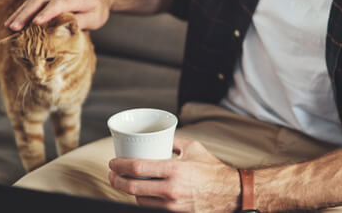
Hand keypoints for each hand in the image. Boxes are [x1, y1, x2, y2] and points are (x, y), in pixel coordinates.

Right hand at [5, 0, 111, 30]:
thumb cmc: (97, 6)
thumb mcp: (95, 18)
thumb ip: (79, 22)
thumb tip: (64, 31)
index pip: (59, 3)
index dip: (47, 13)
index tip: (36, 22)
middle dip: (27, 13)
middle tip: (14, 28)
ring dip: (20, 12)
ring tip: (9, 26)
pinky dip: (22, 10)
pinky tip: (13, 20)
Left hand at [108, 137, 240, 212]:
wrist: (229, 192)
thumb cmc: (212, 168)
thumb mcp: (193, 148)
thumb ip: (174, 141)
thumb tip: (158, 136)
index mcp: (174, 170)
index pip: (138, 168)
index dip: (121, 166)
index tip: (113, 162)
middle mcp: (171, 190)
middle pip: (133, 187)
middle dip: (117, 181)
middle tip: (112, 174)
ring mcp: (172, 206)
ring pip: (140, 200)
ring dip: (129, 191)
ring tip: (125, 182)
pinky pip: (152, 208)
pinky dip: (143, 200)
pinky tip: (141, 193)